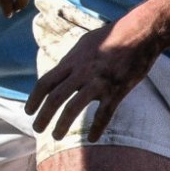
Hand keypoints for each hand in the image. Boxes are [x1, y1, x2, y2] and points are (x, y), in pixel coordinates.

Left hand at [26, 14, 159, 140]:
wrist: (141, 31)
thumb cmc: (112, 36)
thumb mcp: (84, 44)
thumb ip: (71, 60)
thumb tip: (60, 72)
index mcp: (72, 61)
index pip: (45, 82)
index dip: (34, 99)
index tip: (28, 112)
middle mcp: (81, 72)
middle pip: (55, 98)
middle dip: (43, 116)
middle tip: (37, 129)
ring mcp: (99, 81)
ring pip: (74, 107)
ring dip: (62, 124)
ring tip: (56, 136)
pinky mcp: (117, 90)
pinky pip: (104, 114)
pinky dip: (97, 128)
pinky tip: (92, 138)